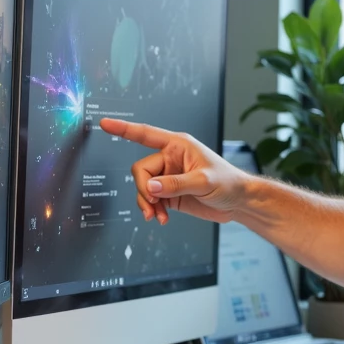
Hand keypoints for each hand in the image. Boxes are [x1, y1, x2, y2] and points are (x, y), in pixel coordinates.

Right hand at [99, 118, 249, 225]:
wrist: (238, 202)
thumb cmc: (228, 182)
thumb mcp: (204, 181)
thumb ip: (176, 184)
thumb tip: (151, 187)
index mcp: (178, 146)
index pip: (145, 134)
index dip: (124, 129)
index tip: (105, 124)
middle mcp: (170, 159)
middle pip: (140, 170)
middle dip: (145, 189)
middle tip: (155, 204)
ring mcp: (168, 177)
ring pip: (143, 187)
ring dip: (148, 204)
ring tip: (159, 216)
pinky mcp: (169, 193)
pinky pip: (150, 200)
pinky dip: (153, 210)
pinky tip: (162, 218)